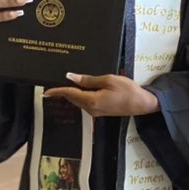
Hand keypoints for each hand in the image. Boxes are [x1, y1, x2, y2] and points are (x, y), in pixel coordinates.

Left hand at [43, 73, 159, 117]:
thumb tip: (71, 77)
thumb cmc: (128, 90)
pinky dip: (80, 95)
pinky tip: (80, 88)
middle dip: (62, 92)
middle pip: (72, 98)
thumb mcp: (108, 80)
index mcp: (91, 101)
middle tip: (52, 86)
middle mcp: (91, 109)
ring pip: (78, 100)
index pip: (70, 94)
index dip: (57, 91)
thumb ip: (88, 80)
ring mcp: (95, 112)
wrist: (142, 104)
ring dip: (71, 93)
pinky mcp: (100, 111)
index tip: (46, 91)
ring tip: (64, 84)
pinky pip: (85, 102)